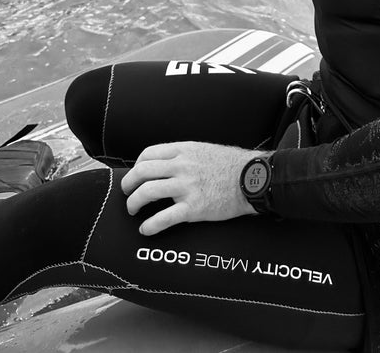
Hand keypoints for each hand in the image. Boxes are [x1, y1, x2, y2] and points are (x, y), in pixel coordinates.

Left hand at [120, 141, 262, 235]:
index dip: (137, 166)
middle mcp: (182, 166)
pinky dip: (149, 226)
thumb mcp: (205, 150)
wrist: (252, 179)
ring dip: (133, 203)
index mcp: (184, 150)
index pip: (148, 154)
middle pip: (142, 172)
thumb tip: (167, 165)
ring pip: (147, 192)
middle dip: (129, 184)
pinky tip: (146, 229)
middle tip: (127, 193)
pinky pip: (163, 218)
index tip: (137, 175)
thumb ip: (184, 156)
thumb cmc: (232, 165)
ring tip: (133, 210)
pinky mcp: (193, 208)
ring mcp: (186, 187)